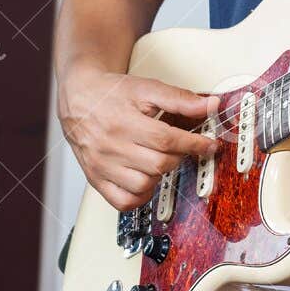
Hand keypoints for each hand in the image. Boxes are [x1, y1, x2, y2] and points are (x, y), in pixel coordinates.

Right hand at [57, 65, 218, 211]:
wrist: (79, 97)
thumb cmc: (110, 94)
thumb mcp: (147, 88)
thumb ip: (180, 99)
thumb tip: (210, 105)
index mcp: (124, 122)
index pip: (166, 140)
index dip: (194, 144)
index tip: (208, 145)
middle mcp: (111, 146)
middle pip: (158, 164)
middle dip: (179, 156)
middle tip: (182, 148)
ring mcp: (102, 166)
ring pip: (143, 185)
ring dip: (160, 175)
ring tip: (160, 160)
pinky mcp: (96, 179)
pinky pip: (122, 202)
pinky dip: (140, 196)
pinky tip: (146, 180)